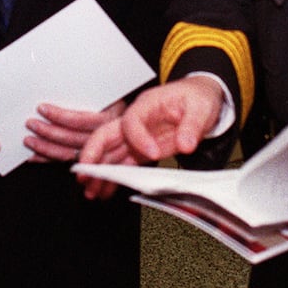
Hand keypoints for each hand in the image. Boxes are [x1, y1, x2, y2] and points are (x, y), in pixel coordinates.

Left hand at [24, 100, 126, 163]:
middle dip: (48, 132)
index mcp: (110, 118)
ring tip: (30, 140)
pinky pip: (66, 162)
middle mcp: (106, 136)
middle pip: (74, 138)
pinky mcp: (90, 160)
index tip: (42, 108)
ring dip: (45, 148)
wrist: (135, 122)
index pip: (82, 119)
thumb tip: (58, 86)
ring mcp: (99, 151)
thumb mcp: (107, 94)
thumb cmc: (114, 103)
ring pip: (69, 154)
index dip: (60, 116)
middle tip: (32, 123)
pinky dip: (48, 160)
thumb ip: (87, 95)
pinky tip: (35, 157)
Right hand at [76, 75, 223, 199]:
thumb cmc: (196, 97)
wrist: (201, 99)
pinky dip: (113, 178)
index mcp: (147, 105)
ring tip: (91, 190)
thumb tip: (186, 144)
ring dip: (99, 172)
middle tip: (86, 173)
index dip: (138, 138)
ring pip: (111, 153)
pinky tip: (105, 190)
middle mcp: (136, 120)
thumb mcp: (201, 107)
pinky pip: (122, 164)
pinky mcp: (142, 150)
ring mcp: (137, 137)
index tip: (152, 154)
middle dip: (94, 154)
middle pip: (107, 134)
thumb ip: (192, 126)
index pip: (132, 120)